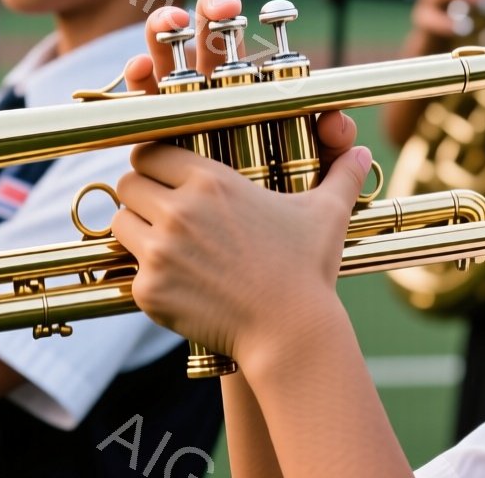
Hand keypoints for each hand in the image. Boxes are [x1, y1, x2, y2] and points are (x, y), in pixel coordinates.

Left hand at [112, 0, 369, 368]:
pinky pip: (131, 271)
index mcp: (210, 180)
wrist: (291, 333)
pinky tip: (176, 283)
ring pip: (121, 223)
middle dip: (141, 195)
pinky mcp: (149, 290)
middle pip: (128, 184)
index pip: (151, 151)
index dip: (155, 163)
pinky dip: (147, 276)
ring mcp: (160, 251)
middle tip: (159, 211)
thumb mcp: (326, 214)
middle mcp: (179, 209)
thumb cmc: (308, 271)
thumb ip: (341, 176)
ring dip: (136, 231)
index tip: (164, 176)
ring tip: (162, 245)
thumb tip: (364, 153)